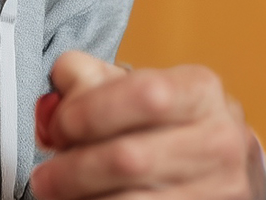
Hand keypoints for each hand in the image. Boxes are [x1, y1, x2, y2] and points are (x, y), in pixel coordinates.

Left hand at [29, 52, 263, 199]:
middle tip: (46, 174)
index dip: (89, 111)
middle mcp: (216, 141)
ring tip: (61, 193)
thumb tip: (58, 86)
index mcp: (200, 92)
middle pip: (129, 158)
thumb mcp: (142, 87)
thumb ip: (92, 78)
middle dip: (72, 169)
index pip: (145, 95)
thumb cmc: (173, 123)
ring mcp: (215, 188)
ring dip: (81, 198)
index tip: (60, 126)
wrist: (220, 166)